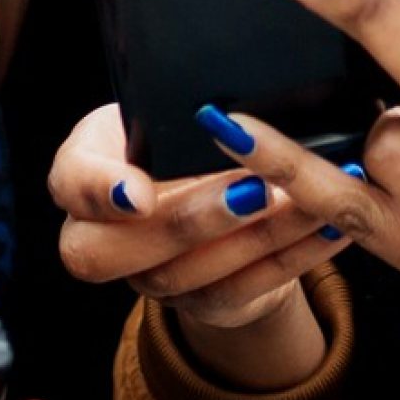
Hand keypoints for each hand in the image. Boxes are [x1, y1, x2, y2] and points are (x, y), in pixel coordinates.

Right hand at [45, 103, 335, 388]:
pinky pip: (246, 289)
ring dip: (258, 237)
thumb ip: (173, 100)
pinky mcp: (205, 302)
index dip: (99, 193)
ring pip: (191, 274)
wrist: (210, 187)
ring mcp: (151, 279)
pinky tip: (331, 226)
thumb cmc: (181, 132)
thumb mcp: (164, 104)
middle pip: (115, 252)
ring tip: (309, 200)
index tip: (138, 192)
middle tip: (252, 190)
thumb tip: (221, 96)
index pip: (69, 184)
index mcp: (86, 172)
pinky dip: (294, 256)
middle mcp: (103, 238)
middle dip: (188, 222)